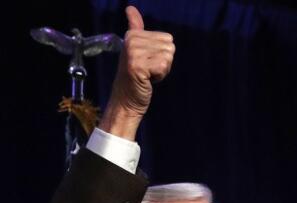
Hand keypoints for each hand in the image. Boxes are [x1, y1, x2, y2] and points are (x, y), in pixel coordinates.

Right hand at [99, 5, 174, 138]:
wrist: (125, 100)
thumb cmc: (134, 76)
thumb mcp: (135, 49)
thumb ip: (135, 27)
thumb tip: (130, 8)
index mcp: (132, 34)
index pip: (167, 38)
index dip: (161, 53)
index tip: (146, 62)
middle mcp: (132, 41)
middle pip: (170, 46)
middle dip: (163, 61)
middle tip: (147, 70)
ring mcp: (133, 53)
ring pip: (168, 56)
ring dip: (161, 69)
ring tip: (147, 74)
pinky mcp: (138, 66)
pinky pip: (164, 66)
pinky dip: (160, 76)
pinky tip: (147, 80)